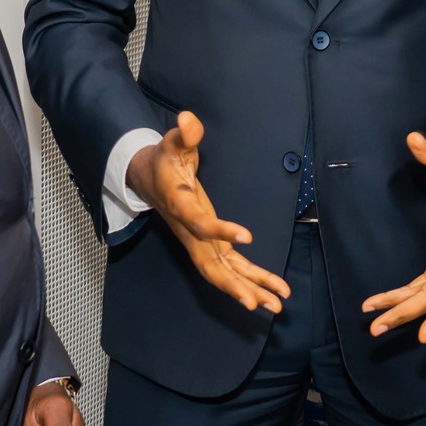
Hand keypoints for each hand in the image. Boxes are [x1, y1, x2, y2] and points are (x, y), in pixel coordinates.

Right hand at [126, 110, 290, 312]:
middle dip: (233, 284)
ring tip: (276, 305)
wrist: (148, 180)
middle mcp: (190, 232)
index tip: (247, 236)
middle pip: (210, 265)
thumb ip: (183, 133)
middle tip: (257, 302)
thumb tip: (188, 119)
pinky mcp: (210, 244)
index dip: (221, 231)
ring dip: (248, 290)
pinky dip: (251, 280)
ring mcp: (200, 242)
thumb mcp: (172, 143)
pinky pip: (231, 267)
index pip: (200, 224)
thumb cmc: (165, 161)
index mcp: (181, 208)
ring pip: (222, 273)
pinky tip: (273, 293)